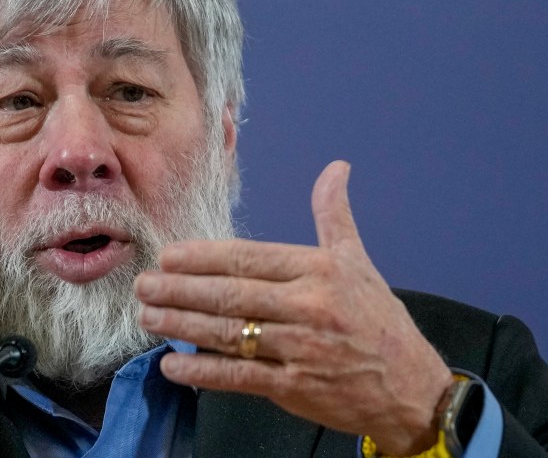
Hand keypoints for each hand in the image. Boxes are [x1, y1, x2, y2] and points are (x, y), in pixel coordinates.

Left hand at [135, 161, 454, 454]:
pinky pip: (238, 377)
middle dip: (180, 289)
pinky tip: (172, 365)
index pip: (249, 259)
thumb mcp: (359, 262)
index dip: (203, 257)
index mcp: (319, 272)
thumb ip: (334, 215)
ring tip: (147, 315)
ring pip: (228, 334)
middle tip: (143, 285)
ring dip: (181, 324)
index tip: (168, 255)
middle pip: (230, 295)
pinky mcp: (294, 387)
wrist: (413, 388)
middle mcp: (307, 308)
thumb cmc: (379, 322)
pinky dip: (202, 372)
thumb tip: (336, 168)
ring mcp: (299, 350)